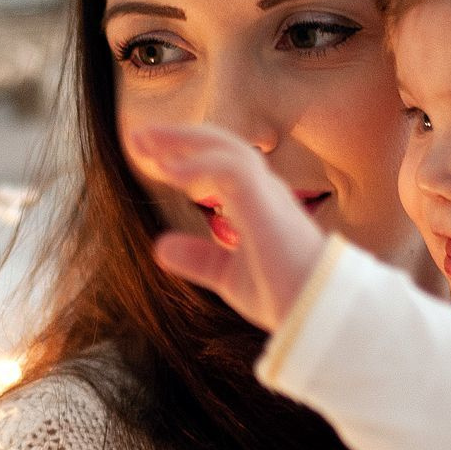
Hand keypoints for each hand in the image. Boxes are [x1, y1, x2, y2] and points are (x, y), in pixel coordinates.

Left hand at [122, 123, 327, 330]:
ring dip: (183, 141)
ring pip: (225, 146)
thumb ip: (197, 258)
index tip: (145, 153)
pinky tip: (169, 173)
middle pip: (218, 144)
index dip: (182, 153)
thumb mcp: (227, 276)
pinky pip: (231, 169)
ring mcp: (267, 192)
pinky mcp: (266, 202)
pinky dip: (198, 165)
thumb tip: (160, 247)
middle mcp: (264, 189)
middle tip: (136, 135)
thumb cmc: (284, 297)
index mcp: (257, 202)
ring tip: (145, 144)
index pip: (218, 161)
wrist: (314, 314)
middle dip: (177, 137)